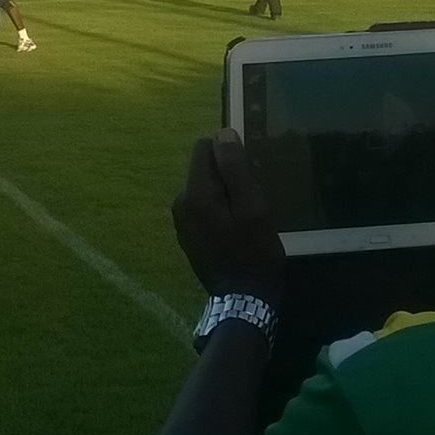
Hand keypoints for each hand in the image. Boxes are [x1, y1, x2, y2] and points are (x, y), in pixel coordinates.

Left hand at [172, 129, 284, 307]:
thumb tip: (222, 132)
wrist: (244, 301)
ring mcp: (181, 220)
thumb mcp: (254, 208)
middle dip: (228, 176)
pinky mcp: (188, 235)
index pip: (204, 147)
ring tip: (247, 217)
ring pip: (205, 188)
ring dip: (226, 194)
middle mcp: (179, 202)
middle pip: (204, 168)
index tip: (250, 176)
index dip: (230, 154)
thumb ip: (236, 168)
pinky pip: (204, 207)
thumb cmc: (254, 253)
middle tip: (252, 201)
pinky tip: (236, 229)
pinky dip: (220, 210)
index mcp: (193, 193)